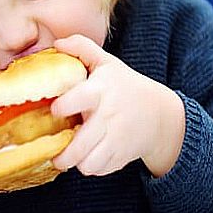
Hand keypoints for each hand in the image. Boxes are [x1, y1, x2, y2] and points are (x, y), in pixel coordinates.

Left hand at [50, 34, 185, 177]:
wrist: (160, 114)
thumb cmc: (125, 86)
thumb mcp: (107, 62)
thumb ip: (82, 48)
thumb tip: (57, 43)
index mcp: (101, 91)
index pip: (79, 99)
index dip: (63, 106)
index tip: (54, 110)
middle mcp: (108, 116)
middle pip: (80, 144)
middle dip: (62, 154)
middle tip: (52, 151)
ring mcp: (116, 139)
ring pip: (88, 163)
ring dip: (75, 163)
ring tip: (67, 156)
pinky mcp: (121, 156)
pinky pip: (100, 170)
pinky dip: (91, 167)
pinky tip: (87, 156)